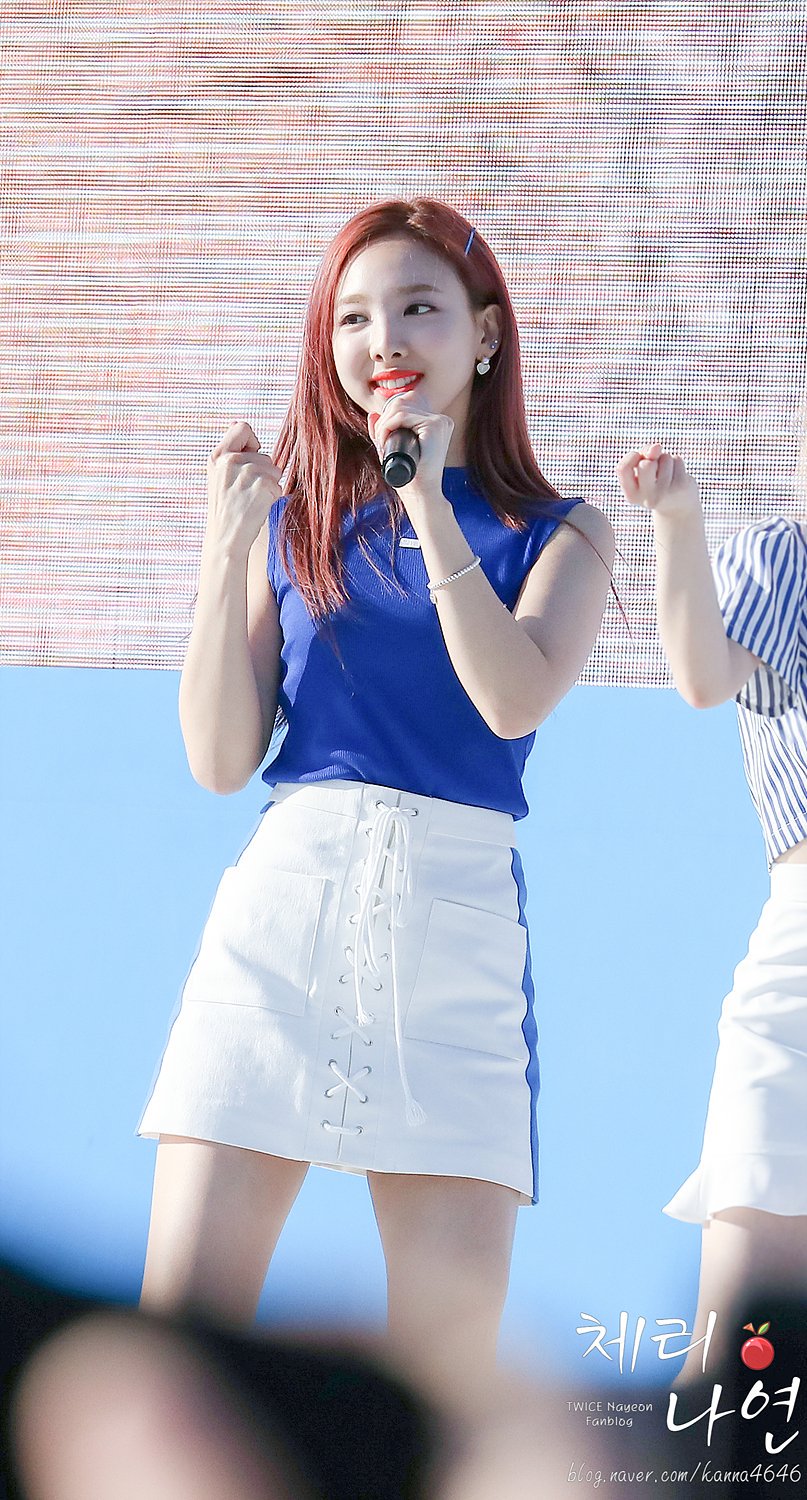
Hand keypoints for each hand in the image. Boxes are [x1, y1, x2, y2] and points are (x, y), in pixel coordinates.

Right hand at [206, 420, 283, 560]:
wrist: (225, 539)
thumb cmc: (226, 509)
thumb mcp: (219, 475)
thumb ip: (231, 451)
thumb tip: (238, 422)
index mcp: (217, 456)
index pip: (243, 427)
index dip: (252, 442)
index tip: (249, 458)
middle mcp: (230, 461)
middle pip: (264, 454)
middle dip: (262, 472)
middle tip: (246, 493)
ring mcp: (247, 473)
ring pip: (273, 469)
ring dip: (268, 485)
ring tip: (250, 500)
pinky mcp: (263, 486)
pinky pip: (278, 484)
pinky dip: (272, 497)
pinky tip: (257, 507)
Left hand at [368, 391, 452, 509]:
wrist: (422, 494)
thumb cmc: (411, 476)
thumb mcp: (394, 449)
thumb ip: (384, 431)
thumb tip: (373, 414)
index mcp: (437, 423)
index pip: (406, 407)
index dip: (388, 418)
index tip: (381, 438)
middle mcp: (441, 420)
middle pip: (401, 405)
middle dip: (383, 421)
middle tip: (379, 442)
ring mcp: (439, 422)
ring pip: (399, 409)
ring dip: (383, 425)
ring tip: (381, 443)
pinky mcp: (434, 426)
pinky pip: (402, 416)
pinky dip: (387, 426)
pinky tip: (384, 440)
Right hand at [616, 442, 699, 518]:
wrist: (678, 506)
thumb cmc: (655, 484)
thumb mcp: (642, 471)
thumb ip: (643, 455)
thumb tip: (656, 447)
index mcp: (631, 496)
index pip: (622, 468)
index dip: (632, 457)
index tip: (640, 461)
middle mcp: (647, 498)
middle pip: (645, 464)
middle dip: (652, 460)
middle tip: (656, 471)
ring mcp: (665, 493)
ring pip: (663, 458)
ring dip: (666, 460)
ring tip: (668, 475)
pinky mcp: (681, 486)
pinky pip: (676, 460)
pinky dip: (677, 462)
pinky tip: (677, 476)